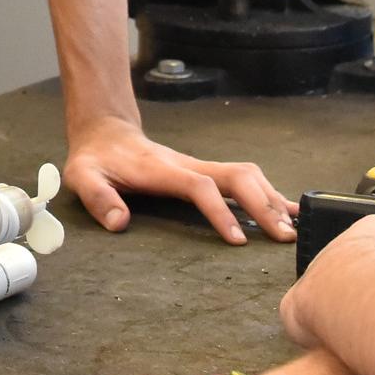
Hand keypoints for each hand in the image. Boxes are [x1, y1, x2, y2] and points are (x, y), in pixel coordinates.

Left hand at [65, 115, 297, 243]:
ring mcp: (199, 166)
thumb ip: (98, 198)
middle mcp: (188, 165)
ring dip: (270, 198)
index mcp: (163, 170)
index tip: (238, 240)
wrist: (105, 134)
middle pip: (237, 176)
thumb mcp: (82, 177)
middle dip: (263, 203)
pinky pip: (243, 179)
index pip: (200, 187)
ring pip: (246, 174)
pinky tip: (289, 211)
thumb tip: (118, 223)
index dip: (221, 212)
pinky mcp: (205, 172)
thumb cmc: (95, 161)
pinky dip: (268, 193)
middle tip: (283, 238)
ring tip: (292, 229)